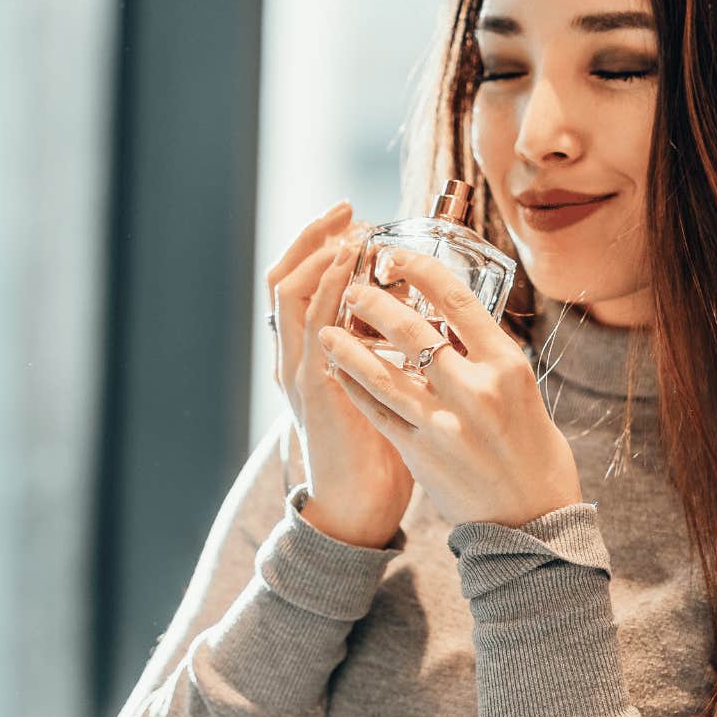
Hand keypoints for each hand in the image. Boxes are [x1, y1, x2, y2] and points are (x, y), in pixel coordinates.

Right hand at [267, 201, 413, 547]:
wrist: (362, 506)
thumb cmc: (382, 451)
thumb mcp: (385, 386)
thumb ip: (392, 351)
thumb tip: (433, 315)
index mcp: (310, 355)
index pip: (299, 283)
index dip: (319, 245)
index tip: (353, 218)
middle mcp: (295, 357)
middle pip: (284, 277)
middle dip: (313, 236)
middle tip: (346, 210)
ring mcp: (298, 371)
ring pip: (288, 292)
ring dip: (318, 253)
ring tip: (349, 228)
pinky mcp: (311, 388)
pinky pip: (312, 325)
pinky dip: (327, 287)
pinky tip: (350, 266)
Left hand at [317, 250, 583, 529]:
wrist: (534, 525)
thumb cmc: (536, 455)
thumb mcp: (524, 395)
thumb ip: (488, 361)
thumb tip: (452, 326)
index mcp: (507, 367)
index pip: (457, 301)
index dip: (420, 271)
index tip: (395, 256)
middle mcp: (475, 390)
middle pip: (412, 330)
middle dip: (374, 302)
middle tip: (354, 287)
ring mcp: (444, 424)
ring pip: (381, 373)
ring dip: (348, 346)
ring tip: (326, 328)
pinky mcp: (420, 453)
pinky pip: (376, 411)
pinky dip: (354, 387)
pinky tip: (337, 371)